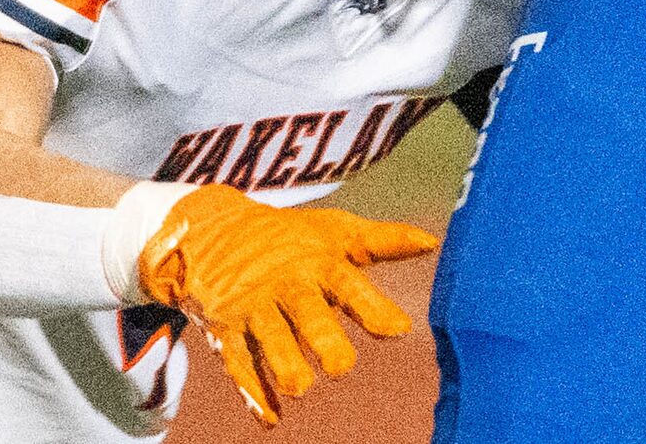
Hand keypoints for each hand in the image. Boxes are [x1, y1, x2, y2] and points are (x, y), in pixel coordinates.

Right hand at [137, 186, 437, 425]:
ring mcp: (252, 304)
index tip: (399, 330)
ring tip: (300, 388)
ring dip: (283, 362)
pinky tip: (269, 418)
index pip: (347, 281)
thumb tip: (433, 243)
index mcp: (317, 260)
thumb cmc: (290, 236)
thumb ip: (382, 242)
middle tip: (342, 366)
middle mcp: (285, 282)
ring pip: (268, 337)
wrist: (213, 227)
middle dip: (321, 336)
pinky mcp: (224, 326)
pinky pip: (237, 360)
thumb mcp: (334, 231)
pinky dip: (251, 390)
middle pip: (305, 310)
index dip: (372, 306)